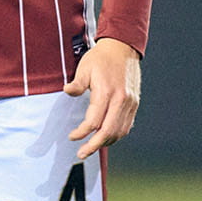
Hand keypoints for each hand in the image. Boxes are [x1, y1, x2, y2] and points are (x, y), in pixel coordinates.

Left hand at [68, 37, 141, 159]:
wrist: (123, 47)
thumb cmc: (102, 58)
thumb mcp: (84, 67)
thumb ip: (77, 84)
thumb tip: (67, 91)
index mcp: (106, 92)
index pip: (94, 121)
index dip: (81, 132)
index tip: (72, 136)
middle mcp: (121, 100)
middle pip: (108, 131)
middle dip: (94, 145)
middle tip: (82, 153)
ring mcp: (130, 103)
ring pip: (119, 131)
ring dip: (105, 142)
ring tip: (92, 146)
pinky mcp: (134, 103)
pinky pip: (127, 125)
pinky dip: (116, 135)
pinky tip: (106, 137)